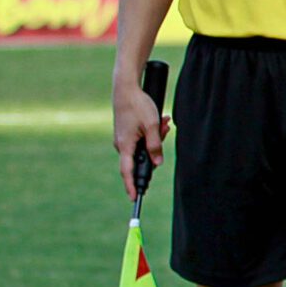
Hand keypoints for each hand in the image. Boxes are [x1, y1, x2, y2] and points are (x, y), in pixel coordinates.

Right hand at [112, 83, 171, 201]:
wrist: (126, 88)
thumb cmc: (138, 105)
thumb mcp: (150, 126)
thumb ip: (155, 145)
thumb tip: (157, 164)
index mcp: (125, 146)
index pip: (128, 171)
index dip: (132, 186)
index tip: (135, 198)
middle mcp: (122, 145)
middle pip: (142, 158)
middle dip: (157, 149)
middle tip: (164, 129)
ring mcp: (124, 139)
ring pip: (145, 147)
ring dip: (157, 137)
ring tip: (163, 122)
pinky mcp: (127, 133)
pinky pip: (142, 139)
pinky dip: (152, 133)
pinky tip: (160, 121)